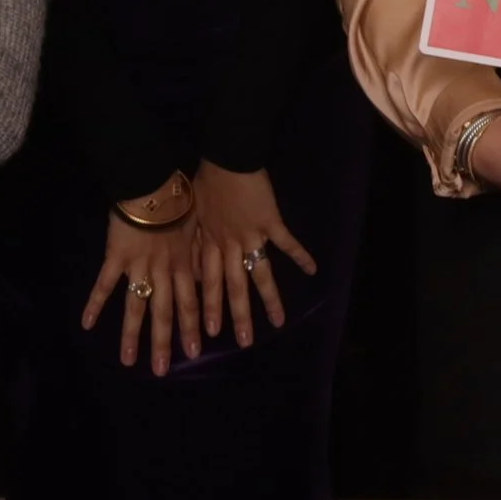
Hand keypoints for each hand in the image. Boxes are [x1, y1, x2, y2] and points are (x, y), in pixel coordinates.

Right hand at [83, 177, 200, 375]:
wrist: (155, 183)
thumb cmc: (179, 200)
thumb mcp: (197, 228)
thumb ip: (196, 253)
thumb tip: (202, 274)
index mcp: (183, 264)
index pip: (189, 302)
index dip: (192, 327)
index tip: (196, 352)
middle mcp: (163, 271)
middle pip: (164, 312)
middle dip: (164, 342)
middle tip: (162, 370)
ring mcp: (139, 266)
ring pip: (137, 307)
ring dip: (132, 336)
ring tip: (129, 362)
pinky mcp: (116, 257)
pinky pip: (105, 284)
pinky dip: (95, 303)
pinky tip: (86, 324)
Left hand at [193, 163, 316, 347]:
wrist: (226, 158)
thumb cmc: (206, 182)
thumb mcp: (192, 214)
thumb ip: (193, 238)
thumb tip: (188, 262)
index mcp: (209, 243)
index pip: (208, 282)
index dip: (210, 306)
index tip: (210, 333)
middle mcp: (229, 245)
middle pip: (234, 286)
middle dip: (238, 314)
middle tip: (243, 341)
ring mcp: (251, 235)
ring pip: (260, 273)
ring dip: (269, 299)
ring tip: (279, 321)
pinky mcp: (270, 221)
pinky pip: (286, 242)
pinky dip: (299, 255)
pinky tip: (312, 270)